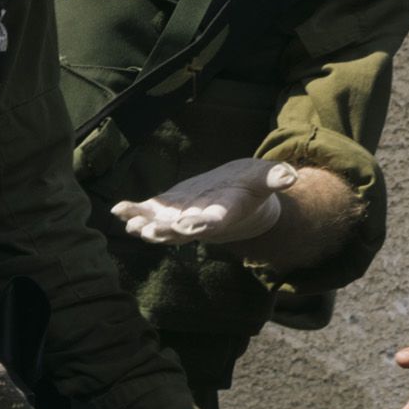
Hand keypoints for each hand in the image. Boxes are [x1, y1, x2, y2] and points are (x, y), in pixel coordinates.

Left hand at [116, 158, 282, 248]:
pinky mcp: (169, 211)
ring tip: (131, 226)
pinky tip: (117, 209)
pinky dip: (134, 213)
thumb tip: (290, 177)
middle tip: (150, 232)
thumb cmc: (253, 186)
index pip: (214, 222)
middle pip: (182, 231)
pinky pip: (149, 215)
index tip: (190, 225)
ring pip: (162, 228)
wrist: (237, 196)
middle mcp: (201, 222)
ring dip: (145, 227)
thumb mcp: (266, 178)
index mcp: (225, 214)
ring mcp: (182, 219)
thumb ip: (276, 178)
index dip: (202, 224)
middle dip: (166, 232)